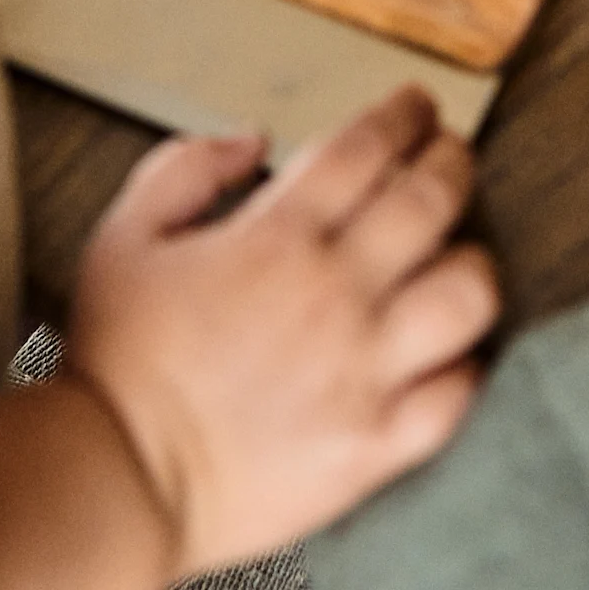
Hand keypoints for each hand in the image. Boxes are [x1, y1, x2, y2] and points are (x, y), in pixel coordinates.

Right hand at [67, 88, 496, 579]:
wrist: (117, 482)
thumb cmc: (118, 364)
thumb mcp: (125, 235)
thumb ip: (185, 168)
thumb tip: (250, 141)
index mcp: (278, 236)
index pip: (369, 146)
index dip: (404, 113)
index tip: (416, 107)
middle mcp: (335, 292)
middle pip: (433, 197)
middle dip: (452, 158)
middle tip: (448, 153)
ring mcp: (363, 370)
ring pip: (466, 291)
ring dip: (471, 259)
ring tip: (458, 252)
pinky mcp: (373, 444)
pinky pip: (455, 394)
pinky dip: (464, 366)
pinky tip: (452, 352)